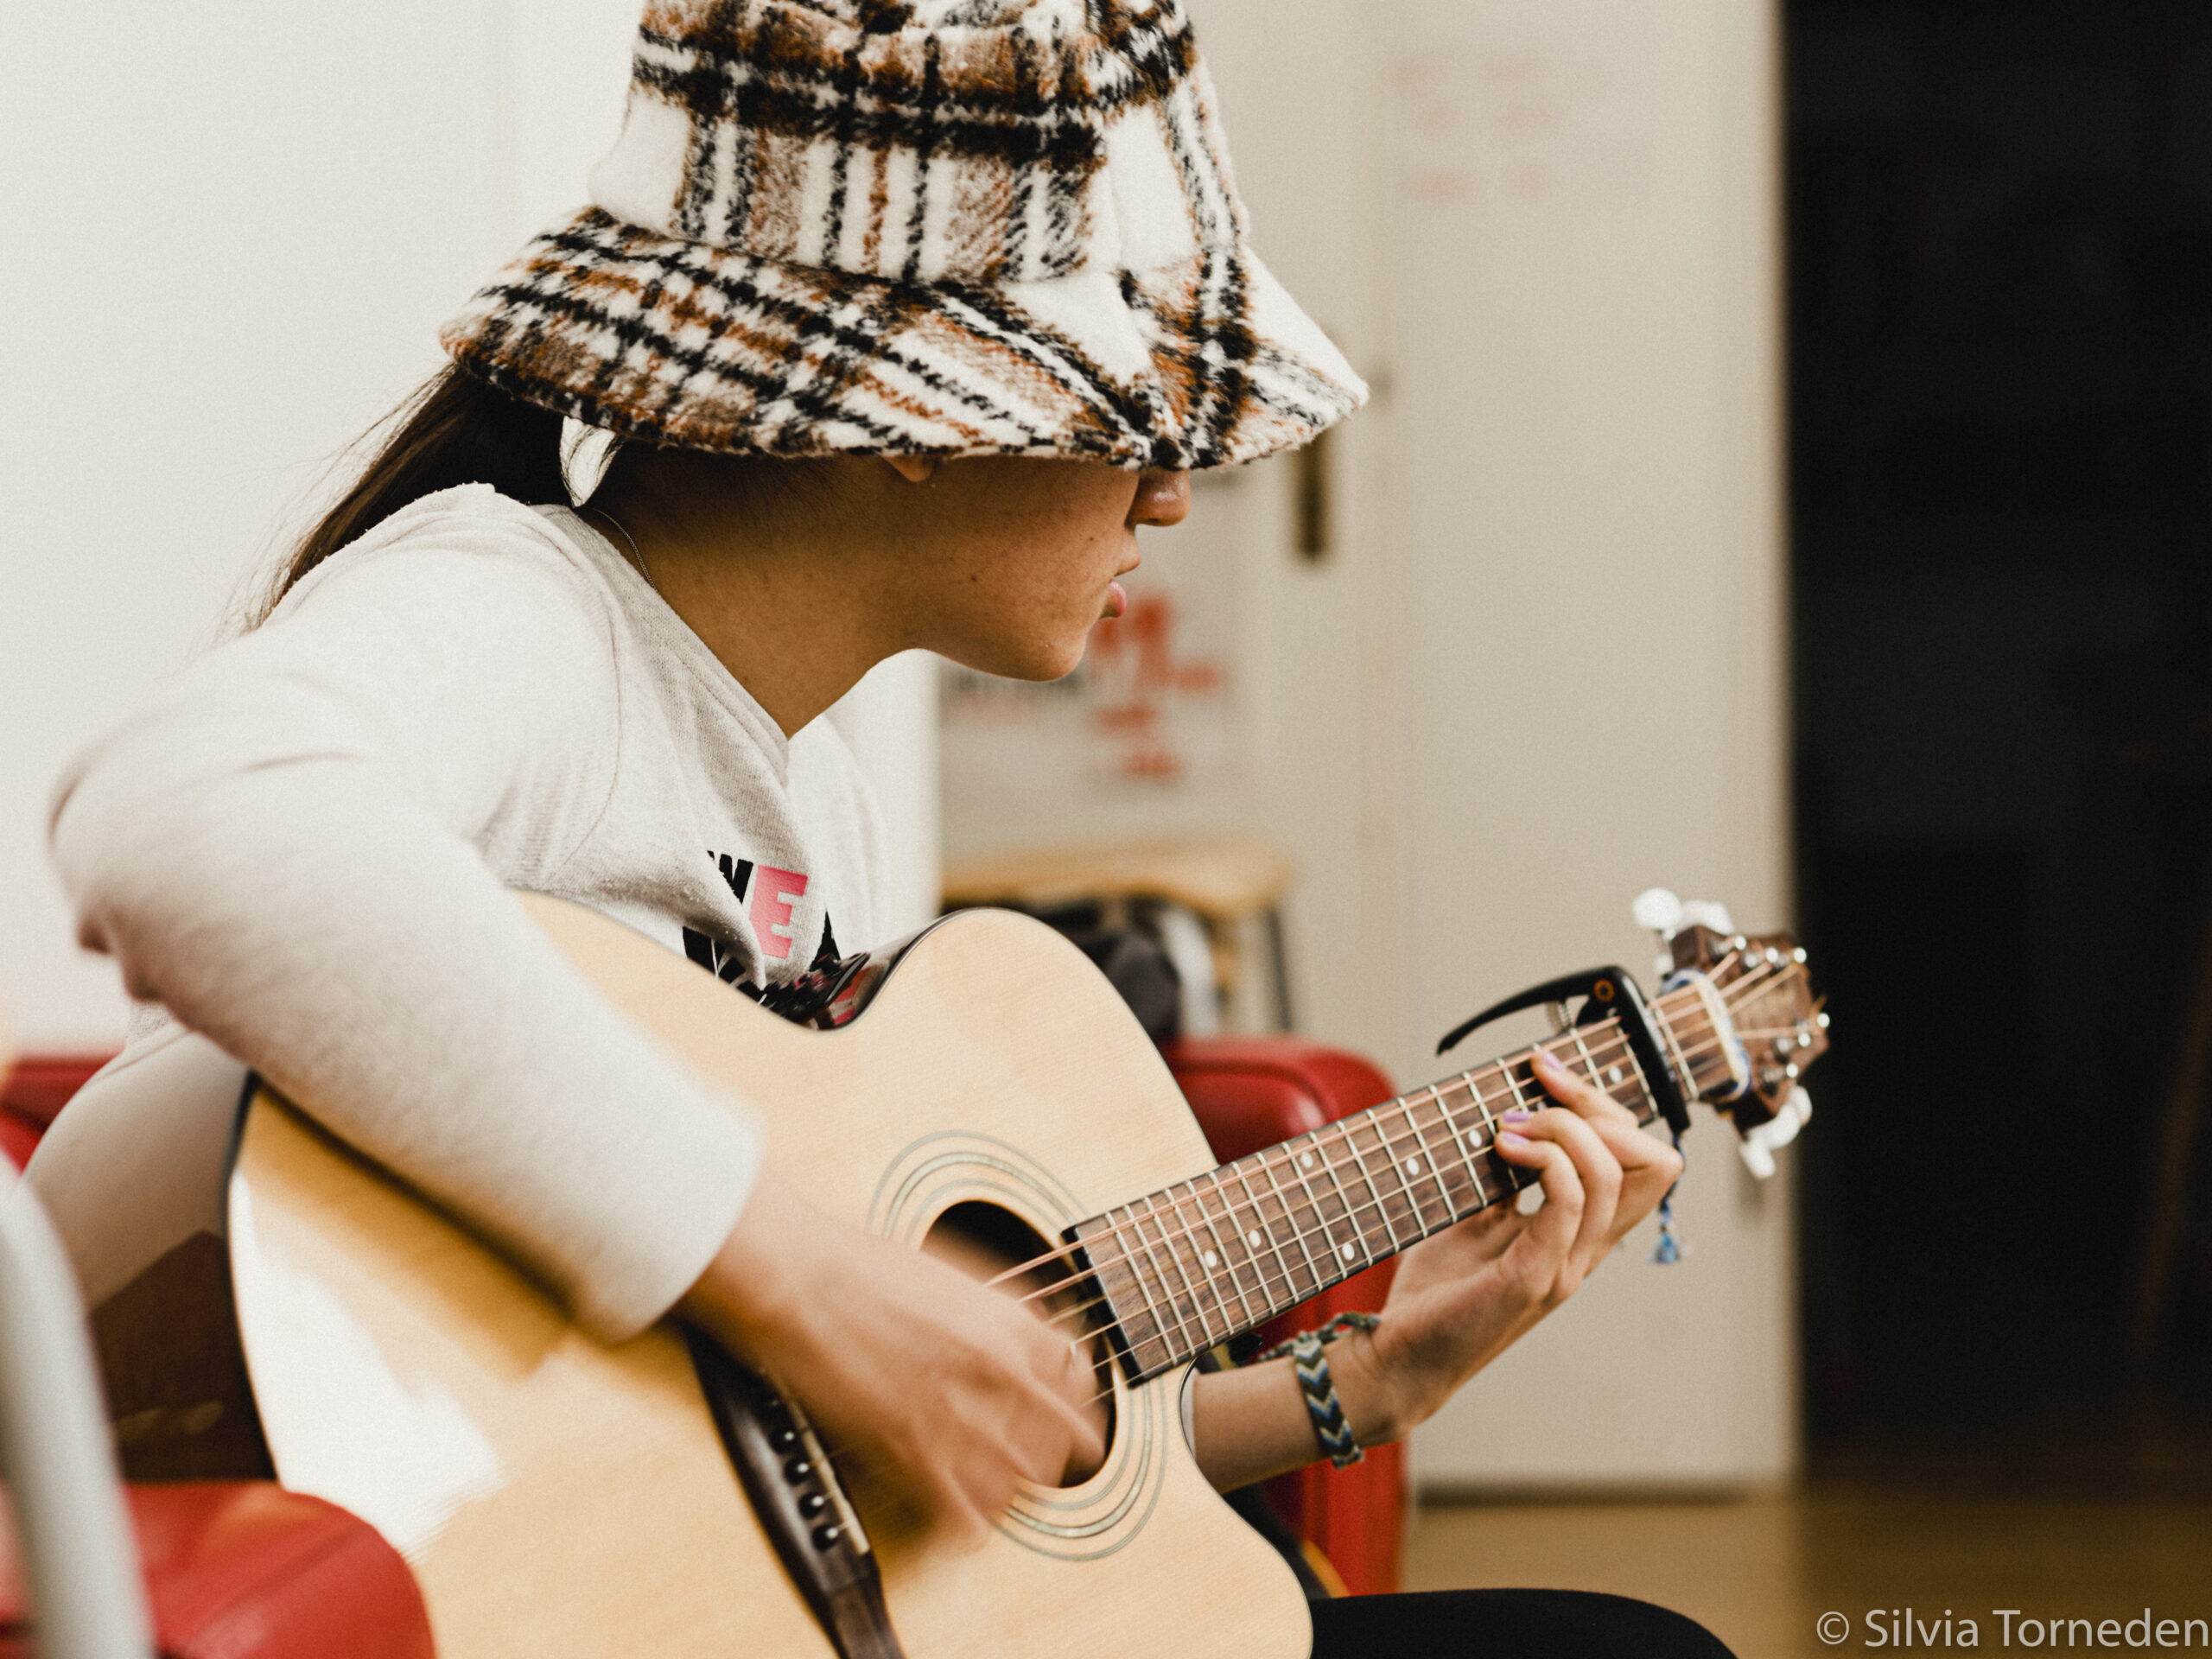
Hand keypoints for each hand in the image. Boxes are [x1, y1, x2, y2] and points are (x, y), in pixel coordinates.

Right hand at [678, 1171, 1104, 1540]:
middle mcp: (1000, 1373)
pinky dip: (970, 1522)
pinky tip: (961, 1514)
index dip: (1069, 1398)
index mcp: (1012, 1323)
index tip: (1060, 1407)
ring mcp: (960, 1417)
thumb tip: (1024, 1330)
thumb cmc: (863, 1266)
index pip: (1078, 1379)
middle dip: (1051, 1451)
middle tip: (1035, 1455)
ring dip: (1010, 1486)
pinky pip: (967, 1516)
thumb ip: (997, 1309)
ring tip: (994, 1484)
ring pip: (1021, 1484)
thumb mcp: (953, 1271)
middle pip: (1061, 1439)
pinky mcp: (913, 1455)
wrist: (803, 1280)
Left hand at [1341, 1047, 1683, 1441]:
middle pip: (1652, 1162)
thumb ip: (1503, 1180)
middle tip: (1538, 1085)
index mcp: (1580, 1234)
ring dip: (1562, 1128)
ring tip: (1507, 1126)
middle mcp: (1586, 1250)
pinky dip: (1544, 1158)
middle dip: (1599, 1104)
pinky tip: (1502, 1146)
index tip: (1546, 1071)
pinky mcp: (1533, 1277)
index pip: (1644, 1161)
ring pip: (1614, 1175)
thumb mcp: (1472, 1218)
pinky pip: (1571, 1202)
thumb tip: (1506, 1119)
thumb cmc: (1434, 1291)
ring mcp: (1565, 1266)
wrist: (1398, 1356)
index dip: (1606, 1106)